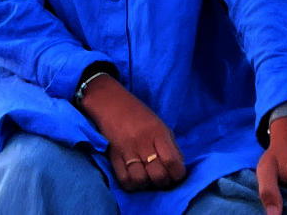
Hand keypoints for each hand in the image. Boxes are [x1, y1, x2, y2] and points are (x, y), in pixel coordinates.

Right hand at [76, 74, 187, 190]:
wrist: (108, 102)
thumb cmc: (137, 112)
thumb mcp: (159, 124)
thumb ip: (170, 145)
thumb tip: (178, 166)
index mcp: (158, 133)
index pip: (173, 162)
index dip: (178, 174)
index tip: (177, 175)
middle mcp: (143, 143)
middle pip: (158, 175)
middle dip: (163, 182)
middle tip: (162, 179)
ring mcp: (127, 150)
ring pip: (141, 180)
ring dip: (147, 184)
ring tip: (148, 180)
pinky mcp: (113, 156)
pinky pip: (124, 179)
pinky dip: (131, 184)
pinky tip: (135, 180)